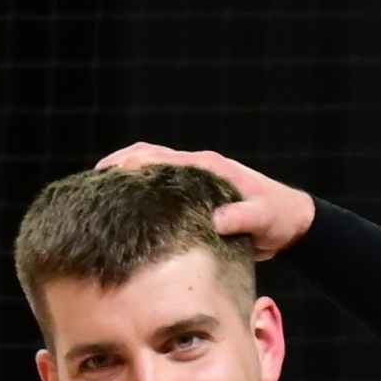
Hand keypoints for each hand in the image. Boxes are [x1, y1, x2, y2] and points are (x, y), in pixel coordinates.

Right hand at [94, 143, 315, 260]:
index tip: (105, 176)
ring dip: (126, 181)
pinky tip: (126, 217)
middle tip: (90, 186)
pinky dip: (141, 198)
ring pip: (151, 175)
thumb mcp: (263, 218)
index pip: (159, 157)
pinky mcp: (195, 200)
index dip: (130, 164)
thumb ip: (242, 217)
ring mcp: (193, 183)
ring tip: (99, 199)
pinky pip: (161, 195)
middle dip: (118, 167)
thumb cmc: (278, 217)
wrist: (290, 222)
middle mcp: (196, 169)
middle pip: (147, 158)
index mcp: (206, 166)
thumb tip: (216, 221)